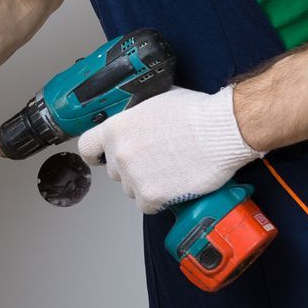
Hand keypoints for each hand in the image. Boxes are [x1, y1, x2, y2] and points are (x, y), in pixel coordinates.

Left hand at [75, 86, 261, 213]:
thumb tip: (135, 121)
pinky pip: (147, 205)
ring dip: (147, 184)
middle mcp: (119, 154)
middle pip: (115, 171)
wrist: (220, 130)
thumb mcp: (155, 102)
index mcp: (115, 128)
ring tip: (171, 170)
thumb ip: (135, 117)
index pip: (87, 148)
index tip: (102, 158)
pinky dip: (160, 200)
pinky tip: (174, 184)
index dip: (96, 154)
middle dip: (132, 168)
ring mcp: (133, 177)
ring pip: (131, 189)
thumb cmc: (195, 113)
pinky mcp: (151, 196)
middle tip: (156, 160)